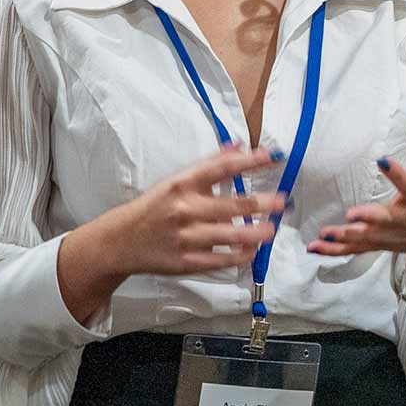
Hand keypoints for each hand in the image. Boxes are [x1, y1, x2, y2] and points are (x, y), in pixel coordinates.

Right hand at [58, 143, 285, 324]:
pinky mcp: (187, 261)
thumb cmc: (155, 206)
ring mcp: (187, 237)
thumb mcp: (177, 180)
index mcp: (183, 183)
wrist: (122, 240)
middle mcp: (186, 208)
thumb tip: (239, 145)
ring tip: (273, 229)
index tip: (274, 157)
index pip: (223, 168)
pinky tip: (253, 251)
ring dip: (259, 232)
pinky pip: (222, 260)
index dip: (251, 161)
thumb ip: (210, 164)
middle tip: (283, 201)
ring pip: (234, 235)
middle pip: (235, 205)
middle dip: (265, 203)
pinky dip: (242, 256)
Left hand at [308, 115, 405, 301]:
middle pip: (387, 220)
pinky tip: (316, 247)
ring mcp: (393, 235)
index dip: (398, 174)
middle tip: (351, 214)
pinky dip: (336, 251)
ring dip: (346, 237)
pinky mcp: (381, 244)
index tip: (382, 161)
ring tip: (326, 233)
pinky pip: (357, 250)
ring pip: (369, 238)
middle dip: (369, 218)